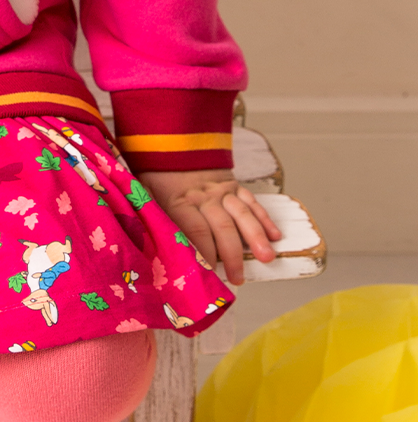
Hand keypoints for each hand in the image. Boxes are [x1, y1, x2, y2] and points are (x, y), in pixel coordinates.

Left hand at [139, 169, 281, 285]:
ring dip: (256, 236)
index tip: (209, 274)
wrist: (172, 143)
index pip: (195, 229)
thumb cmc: (157, 177)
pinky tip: (274, 236)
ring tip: (266, 258)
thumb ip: (149, 218)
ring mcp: (221, 190)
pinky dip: (264, 218)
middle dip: (232, 254)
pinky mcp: (234, 184)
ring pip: (241, 213)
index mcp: (180, 201)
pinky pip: (251, 201)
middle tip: (238, 278)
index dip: (204, 252)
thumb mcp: (146, 195)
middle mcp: (204, 196)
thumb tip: (146, 247)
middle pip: (222, 225)